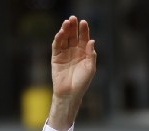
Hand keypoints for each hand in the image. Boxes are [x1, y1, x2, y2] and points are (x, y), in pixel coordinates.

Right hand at [48, 15, 96, 130]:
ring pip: (65, 39)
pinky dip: (58, 39)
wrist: (70, 94)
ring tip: (66, 23)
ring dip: (65, 30)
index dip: (84, 30)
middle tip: (72, 18)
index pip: (84, 38)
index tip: (83, 22)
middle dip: (73, 27)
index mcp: (84, 53)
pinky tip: (60, 33)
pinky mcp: (56, 58)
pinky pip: (57, 46)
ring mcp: (65, 54)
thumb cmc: (82, 83)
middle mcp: (74, 52)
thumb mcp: (90, 68)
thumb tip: (92, 41)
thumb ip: (91, 55)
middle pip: (73, 36)